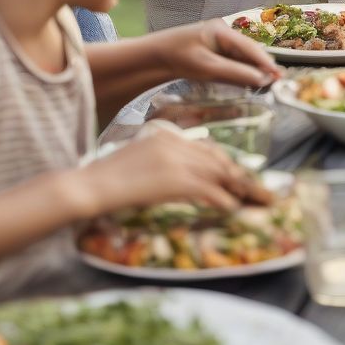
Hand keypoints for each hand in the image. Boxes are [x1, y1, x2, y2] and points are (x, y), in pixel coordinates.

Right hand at [81, 129, 256, 215]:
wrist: (89, 186)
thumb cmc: (105, 178)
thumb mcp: (138, 159)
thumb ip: (162, 162)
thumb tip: (180, 179)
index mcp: (166, 136)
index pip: (205, 148)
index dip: (224, 163)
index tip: (236, 174)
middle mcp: (175, 143)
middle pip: (217, 158)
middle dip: (238, 175)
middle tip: (256, 189)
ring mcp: (177, 161)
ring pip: (219, 173)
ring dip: (238, 188)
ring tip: (252, 200)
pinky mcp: (176, 180)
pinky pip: (210, 190)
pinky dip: (224, 200)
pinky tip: (233, 208)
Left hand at [152, 19, 282, 87]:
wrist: (150, 57)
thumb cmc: (176, 57)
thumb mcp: (207, 67)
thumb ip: (235, 73)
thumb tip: (261, 80)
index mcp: (222, 31)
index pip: (251, 48)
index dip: (266, 63)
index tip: (279, 76)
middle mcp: (223, 34)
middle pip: (249, 52)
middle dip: (262, 67)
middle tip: (277, 82)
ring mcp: (217, 43)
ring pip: (242, 58)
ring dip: (253, 70)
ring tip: (267, 84)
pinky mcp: (212, 52)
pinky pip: (232, 62)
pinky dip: (241, 72)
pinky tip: (248, 82)